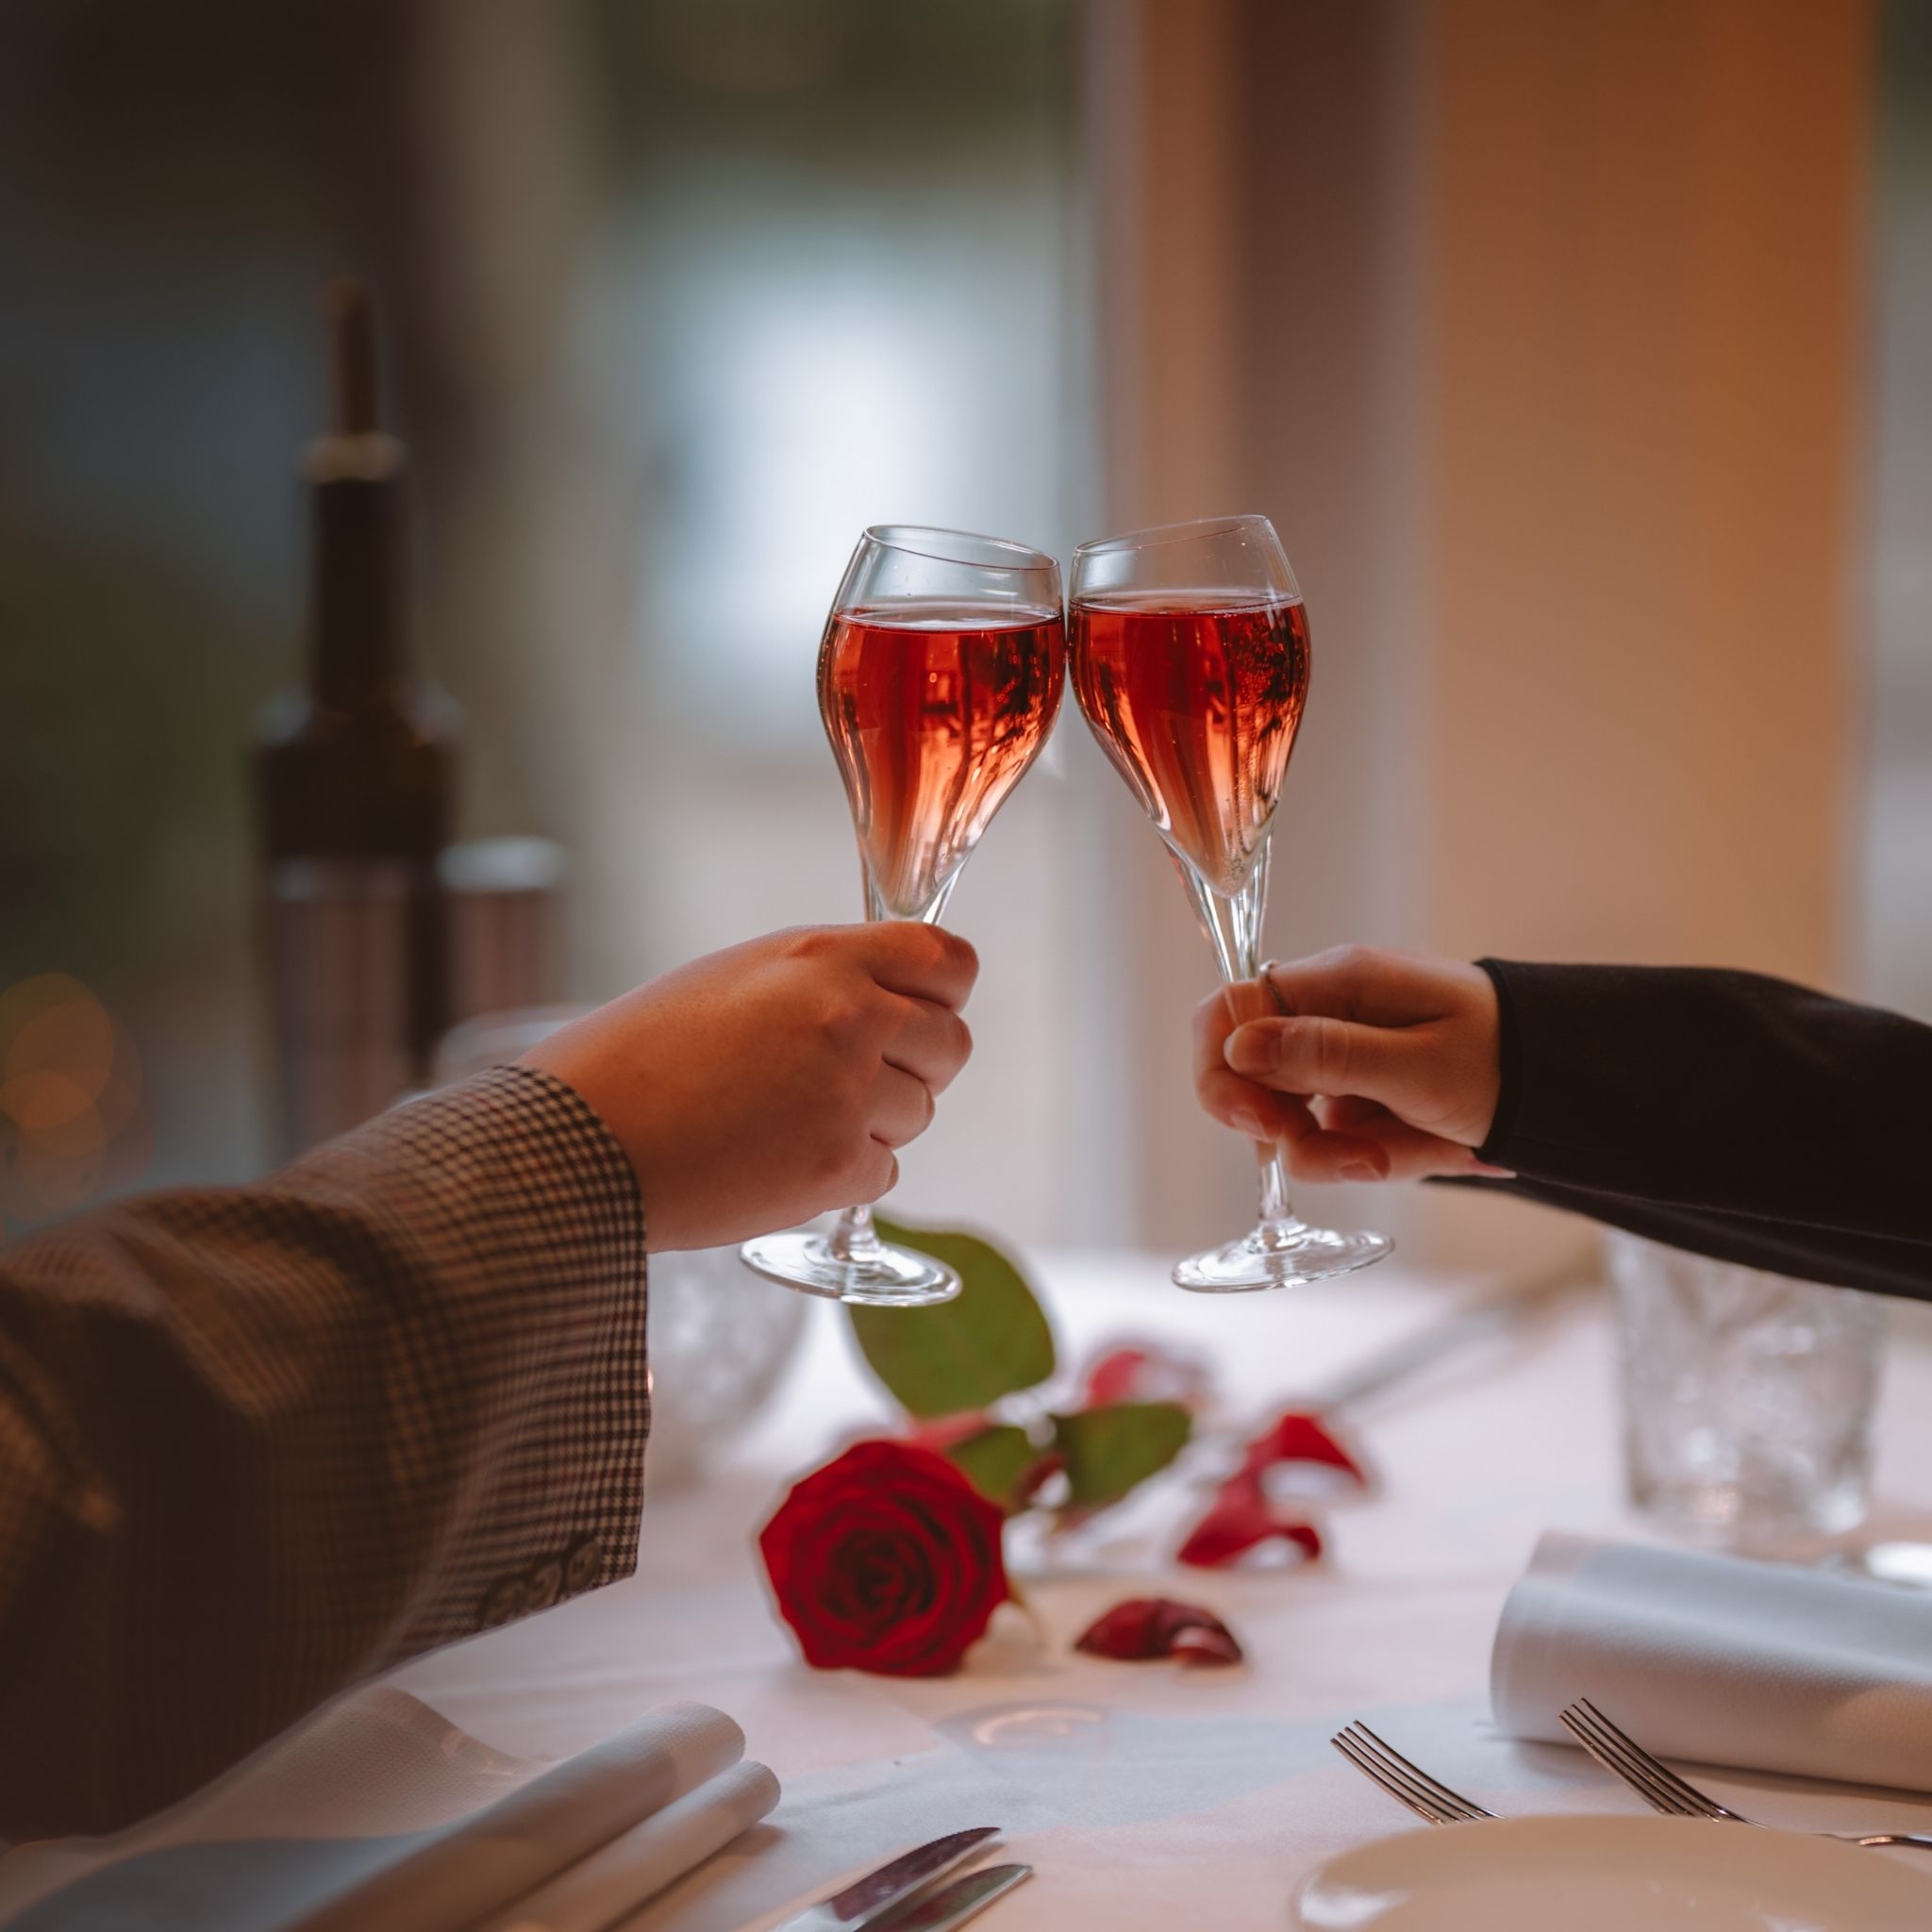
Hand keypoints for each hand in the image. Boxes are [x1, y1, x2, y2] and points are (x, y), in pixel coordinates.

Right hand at [522, 924, 976, 1249]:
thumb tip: (891, 995)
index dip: (945, 988)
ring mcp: (847, 1096)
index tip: (927, 1006)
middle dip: (917, 1064)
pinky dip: (844, 1175)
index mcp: (822, 959)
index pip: (948, 959)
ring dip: (875, 1123)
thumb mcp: (735, 978)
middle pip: (952, 1043)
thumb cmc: (637, 1056)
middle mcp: (848, 1018)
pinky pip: (884, 1172)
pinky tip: (777, 1160)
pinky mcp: (836, 1168)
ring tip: (789, 1120)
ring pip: (919, 1113)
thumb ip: (823, 979)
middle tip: (855, 1078)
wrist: (578, 1142)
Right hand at [1193, 945, 1509, 1183]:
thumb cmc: (1508, 1061)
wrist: (1573, 1089)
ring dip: (1334, 1153)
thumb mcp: (1418, 1065)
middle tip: (1334, 1150)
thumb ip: (1326, 1055)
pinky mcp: (1363, 1099)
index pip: (1229, 1011)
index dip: (1222, 1069)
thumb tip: (1237, 1046)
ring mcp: (1345, 1060)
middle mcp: (1330, 1015)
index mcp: (1337, 984)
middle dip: (1283, 1128)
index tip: (1261, 1124)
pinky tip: (1413, 1151)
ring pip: (1291, 1120)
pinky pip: (1332, 1139)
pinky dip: (1365, 1156)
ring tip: (1394, 1156)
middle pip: (1248, 1073)